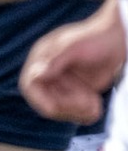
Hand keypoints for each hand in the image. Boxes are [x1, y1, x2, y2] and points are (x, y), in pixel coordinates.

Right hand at [22, 2, 125, 123]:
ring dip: (77, 111)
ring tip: (96, 107)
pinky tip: (96, 110)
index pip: (31, 85)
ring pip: (62, 107)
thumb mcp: (74, 46)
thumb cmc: (96, 36)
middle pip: (47, 100)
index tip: (53, 109)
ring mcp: (64, 82)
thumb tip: (35, 74)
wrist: (120, 37)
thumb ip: (54, 59)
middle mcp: (50, 72)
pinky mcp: (78, 90)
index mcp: (42, 59)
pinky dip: (84, 113)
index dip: (39, 100)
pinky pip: (76, 108)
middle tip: (87, 105)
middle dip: (66, 106)